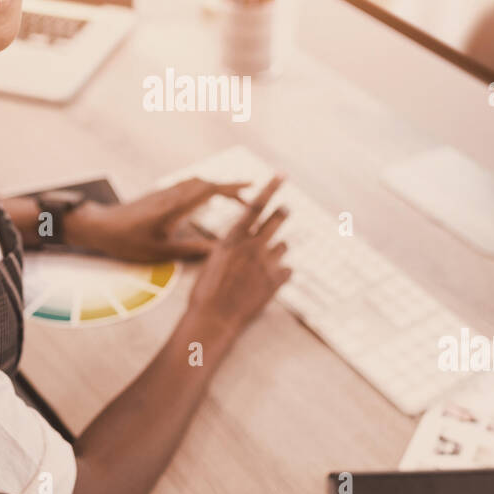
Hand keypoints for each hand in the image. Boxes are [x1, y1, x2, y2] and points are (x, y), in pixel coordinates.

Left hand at [64, 177, 248, 261]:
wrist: (99, 228)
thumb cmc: (128, 242)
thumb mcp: (161, 252)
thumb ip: (191, 250)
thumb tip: (219, 251)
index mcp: (176, 206)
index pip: (211, 189)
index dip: (234, 187)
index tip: (253, 188)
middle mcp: (172, 194)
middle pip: (206, 183)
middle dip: (229, 188)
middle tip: (249, 199)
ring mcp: (164, 193)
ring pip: (196, 183)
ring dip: (215, 188)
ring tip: (232, 200)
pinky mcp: (158, 195)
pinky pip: (186, 187)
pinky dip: (202, 190)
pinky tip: (205, 202)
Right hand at [185, 175, 291, 353]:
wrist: (213, 319)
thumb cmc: (206, 290)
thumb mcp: (215, 260)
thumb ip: (233, 246)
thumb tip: (245, 237)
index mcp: (234, 238)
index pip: (256, 206)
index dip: (270, 188)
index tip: (282, 174)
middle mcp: (253, 246)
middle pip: (277, 219)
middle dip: (282, 213)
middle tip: (285, 210)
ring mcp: (267, 264)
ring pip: (283, 246)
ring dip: (275, 251)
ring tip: (260, 266)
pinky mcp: (276, 282)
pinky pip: (287, 270)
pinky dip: (280, 275)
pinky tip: (265, 285)